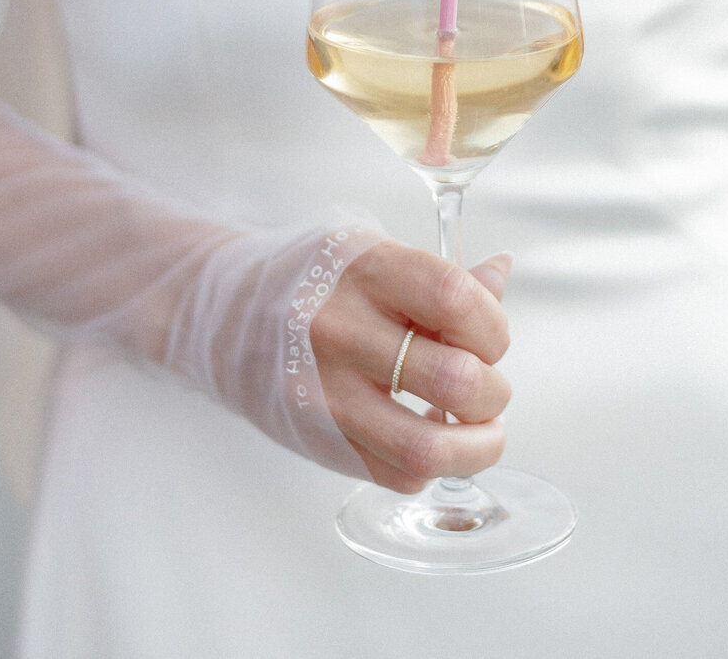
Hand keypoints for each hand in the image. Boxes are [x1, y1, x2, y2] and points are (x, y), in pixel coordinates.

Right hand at [310, 240, 511, 492]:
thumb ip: (439, 275)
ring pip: (427, 448)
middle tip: (488, 387)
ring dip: (476, 447)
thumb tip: (500, 275)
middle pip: (454, 379)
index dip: (493, 326)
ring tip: (481, 431)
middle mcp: (341, 331)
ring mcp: (327, 394)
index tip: (490, 337)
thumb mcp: (372, 254)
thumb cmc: (315, 279)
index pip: (456, 299)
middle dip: (493, 392)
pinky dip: (430, 465)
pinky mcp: (320, 442)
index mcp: (365, 271)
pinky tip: (427, 437)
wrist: (227, 315)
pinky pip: (397, 474)